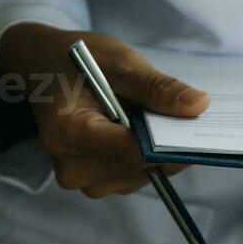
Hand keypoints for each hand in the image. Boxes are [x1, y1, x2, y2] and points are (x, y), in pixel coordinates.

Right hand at [0, 23, 209, 197]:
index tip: (198, 127)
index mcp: (69, 133)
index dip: (171, 143)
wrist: (44, 69)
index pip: (134, 152)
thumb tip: (198, 106)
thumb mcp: (120, 62)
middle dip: (166, 142)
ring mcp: (83, 179)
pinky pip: (138, 175)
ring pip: (145, 174)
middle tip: (174, 110)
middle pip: (142, 166)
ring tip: (147, 115)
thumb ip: (157, 88)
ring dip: (158, 149)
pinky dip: (149, 155)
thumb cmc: (78, 62)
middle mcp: (72, 166)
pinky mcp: (95, 181)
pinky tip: (142, 129)